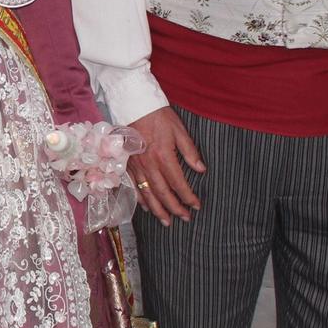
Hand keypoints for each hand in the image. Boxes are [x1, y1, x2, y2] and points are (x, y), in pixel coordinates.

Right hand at [126, 105, 205, 222]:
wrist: (133, 105)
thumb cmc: (159, 116)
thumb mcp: (179, 130)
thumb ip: (190, 151)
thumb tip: (201, 169)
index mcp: (163, 156)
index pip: (178, 183)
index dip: (188, 196)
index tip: (196, 205)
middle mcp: (148, 164)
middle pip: (162, 193)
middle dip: (174, 208)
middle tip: (184, 219)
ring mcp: (136, 166)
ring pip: (147, 193)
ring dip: (157, 210)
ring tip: (166, 222)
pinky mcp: (126, 164)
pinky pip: (133, 186)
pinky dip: (140, 199)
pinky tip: (146, 208)